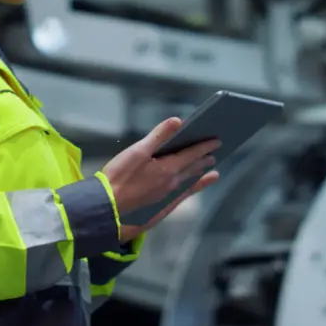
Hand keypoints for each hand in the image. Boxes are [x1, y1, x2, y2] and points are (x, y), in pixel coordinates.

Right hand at [102, 118, 220, 238]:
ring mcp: (166, 194)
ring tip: (210, 170)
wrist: (108, 204)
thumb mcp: (138, 150)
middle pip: (193, 168)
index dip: (205, 146)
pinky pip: (181, 193)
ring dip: (199, 173)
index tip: (217, 140)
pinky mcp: (158, 202)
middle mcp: (172, 182)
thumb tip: (178, 121)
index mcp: (168, 168)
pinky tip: (192, 188)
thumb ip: (159, 135)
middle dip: (204, 159)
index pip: (192, 154)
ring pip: (188, 180)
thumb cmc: (119, 175)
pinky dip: (191, 188)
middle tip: (215, 154)